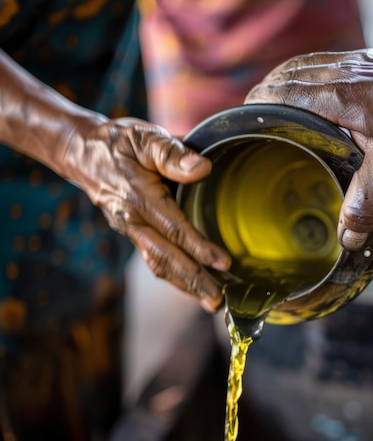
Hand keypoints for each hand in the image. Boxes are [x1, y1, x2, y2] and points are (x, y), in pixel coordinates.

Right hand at [63, 116, 229, 311]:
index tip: (223, 263)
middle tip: (218, 301)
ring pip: (159, 265)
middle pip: (166, 258)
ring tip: (210, 302)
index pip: (174, 228)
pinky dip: (175, 276)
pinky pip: (155, 260)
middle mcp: (133, 221)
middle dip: (194, 281)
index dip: (199, 248)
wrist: (82, 153)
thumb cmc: (118, 143)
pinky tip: (192, 287)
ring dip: (185, 286)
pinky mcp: (133, 236)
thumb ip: (171, 153)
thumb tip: (201, 168)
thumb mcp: (143, 138)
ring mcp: (131, 232)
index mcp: (139, 197)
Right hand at [246, 49, 372, 249]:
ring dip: (288, 79)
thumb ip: (366, 203)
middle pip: (291, 73)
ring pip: (310, 64)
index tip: (246, 118)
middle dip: (268, 91)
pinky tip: (317, 92)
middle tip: (256, 115)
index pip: (285, 91)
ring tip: (276, 101)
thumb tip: (346, 237)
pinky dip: (312, 74)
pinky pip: (331, 62)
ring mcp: (363, 62)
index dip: (260, 104)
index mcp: (343, 94)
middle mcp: (348, 71)